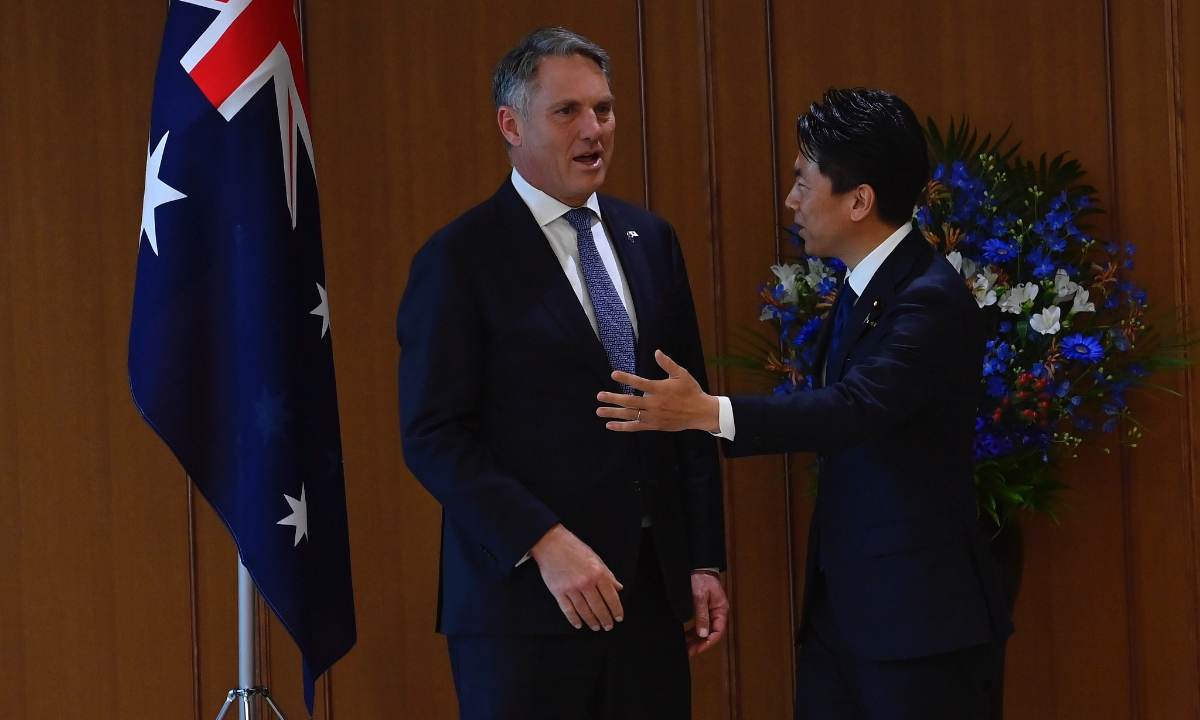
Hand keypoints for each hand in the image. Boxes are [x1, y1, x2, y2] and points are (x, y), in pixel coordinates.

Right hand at [529, 524, 623, 630]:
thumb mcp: (596, 558)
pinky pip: (568, 610)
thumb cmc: (574, 548)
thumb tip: (618, 588)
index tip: (618, 618)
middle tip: (608, 627)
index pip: (611, 597)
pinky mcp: (558, 592)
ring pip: (584, 611)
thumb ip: (608, 574)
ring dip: (591, 621)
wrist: (551, 543)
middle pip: (598, 607)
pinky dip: (574, 619)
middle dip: (605, 619)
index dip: (616, 610)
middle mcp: (586, 583)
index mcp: (598, 573)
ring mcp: (571, 588)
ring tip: (596, 627)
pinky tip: (579, 625)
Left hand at [597, 350, 720, 432]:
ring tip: (599, 411)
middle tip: (599, 396)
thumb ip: (667, 363)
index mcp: (659, 389)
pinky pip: (635, 426)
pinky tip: (610, 425)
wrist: (700, 412)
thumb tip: (657, 352)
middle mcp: (654, 403)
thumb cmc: (691, 391)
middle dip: (613, 398)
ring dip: (614, 413)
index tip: (614, 374)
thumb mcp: (681, 374)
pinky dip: (623, 427)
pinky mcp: (654, 425)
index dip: (626, 378)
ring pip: (630, 414)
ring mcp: (653, 416)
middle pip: (630, 401)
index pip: (640, 383)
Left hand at [687, 571, 728, 655]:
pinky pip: (700, 624)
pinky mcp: (703, 609)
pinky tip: (686, 638)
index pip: (718, 631)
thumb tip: (703, 634)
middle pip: (711, 632)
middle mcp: (717, 612)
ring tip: (685, 648)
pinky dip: (693, 632)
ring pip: (704, 630)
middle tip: (687, 653)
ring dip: (695, 639)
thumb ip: (701, 615)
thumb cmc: (700, 579)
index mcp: (721, 609)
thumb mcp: (699, 596)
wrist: (697, 565)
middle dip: (699, 643)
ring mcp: (710, 611)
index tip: (697, 649)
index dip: (708, 642)